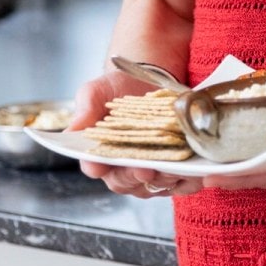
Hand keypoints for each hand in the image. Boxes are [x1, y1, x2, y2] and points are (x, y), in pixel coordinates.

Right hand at [70, 69, 203, 199]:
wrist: (149, 79)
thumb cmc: (117, 87)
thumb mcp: (96, 92)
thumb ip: (85, 110)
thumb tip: (71, 133)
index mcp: (99, 152)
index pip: (95, 167)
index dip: (102, 168)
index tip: (111, 165)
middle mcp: (122, 168)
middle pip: (127, 182)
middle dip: (137, 176)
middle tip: (147, 169)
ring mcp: (148, 173)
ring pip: (154, 186)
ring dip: (164, 179)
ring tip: (173, 168)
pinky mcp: (173, 170)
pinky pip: (181, 184)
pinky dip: (188, 180)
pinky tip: (194, 171)